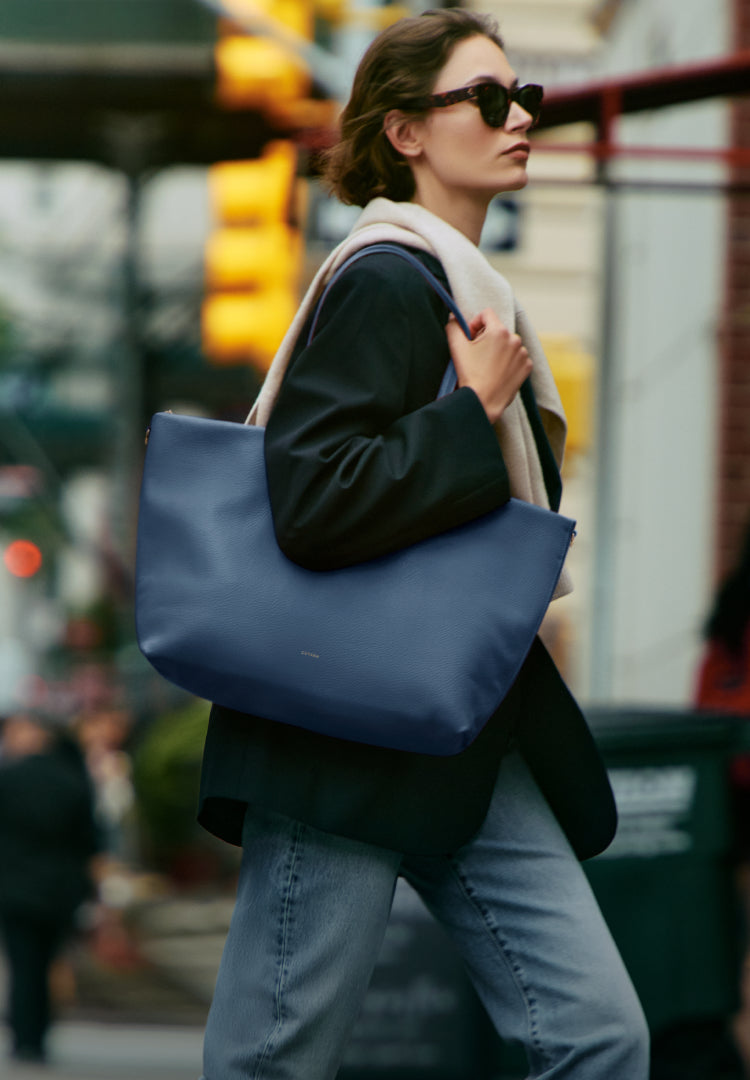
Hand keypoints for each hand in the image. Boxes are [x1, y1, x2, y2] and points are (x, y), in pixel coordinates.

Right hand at [445, 309, 531, 423]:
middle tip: (477, 356)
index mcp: (499, 331)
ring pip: (508, 344)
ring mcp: (523, 354)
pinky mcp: (527, 367)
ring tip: (488, 366)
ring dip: (498, 350)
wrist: (483, 402)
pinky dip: (508, 362)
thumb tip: (453, 318)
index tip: (470, 338)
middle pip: (497, 330)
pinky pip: (517, 357)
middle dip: (487, 338)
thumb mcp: (457, 347)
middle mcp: (515, 339)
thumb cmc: (470, 375)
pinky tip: (498, 372)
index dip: (475, 323)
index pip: (487, 314)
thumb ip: (453, 326)